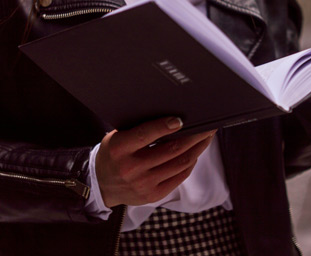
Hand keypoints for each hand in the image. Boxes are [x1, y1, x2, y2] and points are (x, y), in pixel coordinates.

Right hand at [95, 117, 215, 206]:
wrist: (102, 185)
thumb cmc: (113, 154)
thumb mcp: (117, 136)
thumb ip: (139, 128)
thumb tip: (170, 116)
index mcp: (120, 148)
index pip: (146, 135)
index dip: (165, 126)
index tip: (181, 119)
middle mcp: (131, 167)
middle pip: (172, 150)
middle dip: (195, 136)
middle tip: (208, 126)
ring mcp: (144, 184)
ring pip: (180, 163)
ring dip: (197, 149)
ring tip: (206, 138)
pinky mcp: (153, 195)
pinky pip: (179, 177)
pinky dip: (190, 163)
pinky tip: (195, 153)